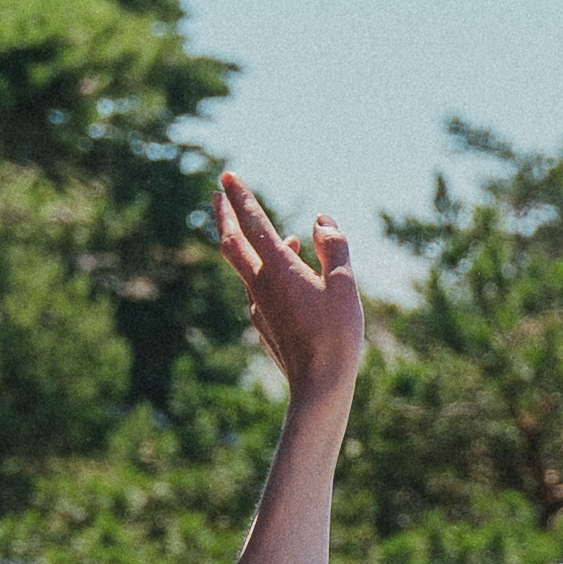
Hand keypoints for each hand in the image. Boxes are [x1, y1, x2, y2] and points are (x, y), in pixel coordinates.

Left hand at [218, 174, 364, 424]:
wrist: (318, 387)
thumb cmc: (337, 336)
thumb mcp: (345, 285)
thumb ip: (334, 247)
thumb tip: (320, 220)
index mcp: (279, 269)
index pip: (253, 223)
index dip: (240, 197)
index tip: (227, 176)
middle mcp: (260, 285)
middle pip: (231, 242)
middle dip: (223, 214)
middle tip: (216, 194)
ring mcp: (257, 306)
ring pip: (242, 265)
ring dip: (243, 242)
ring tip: (254, 229)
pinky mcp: (262, 325)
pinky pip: (255, 287)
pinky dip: (260, 269)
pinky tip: (278, 273)